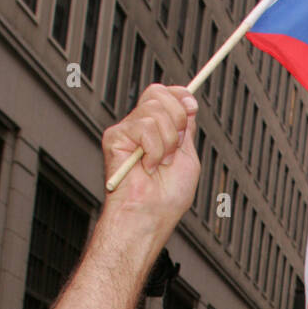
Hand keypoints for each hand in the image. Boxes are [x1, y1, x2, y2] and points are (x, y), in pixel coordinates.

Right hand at [102, 84, 199, 234]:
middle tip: (175, 150)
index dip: (179, 95)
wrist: (151, 215)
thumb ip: (186, 127)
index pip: (164, 94)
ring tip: (160, 165)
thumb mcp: (187, 157)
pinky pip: (144, 127)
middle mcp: (140, 127)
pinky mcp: (115, 137)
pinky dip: (154, 150)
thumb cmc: (168, 196)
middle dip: (177, 121)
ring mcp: (127, 131)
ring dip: (168, 143)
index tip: (192, 106)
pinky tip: (147, 167)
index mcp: (157, 130)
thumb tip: (188, 100)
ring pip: (155, 111)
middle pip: (159, 94)